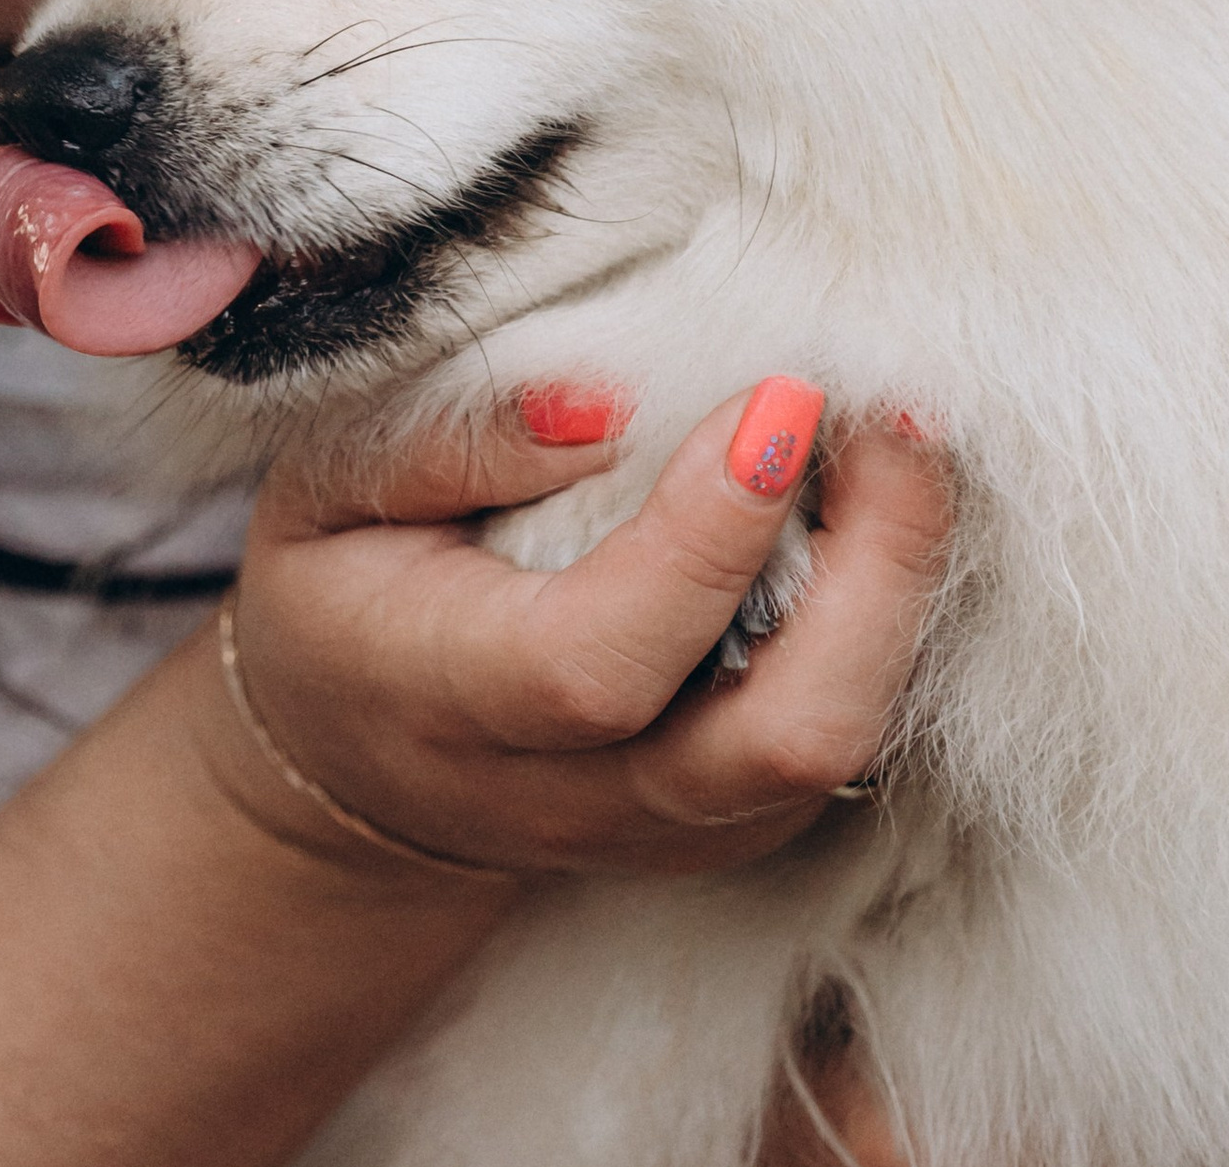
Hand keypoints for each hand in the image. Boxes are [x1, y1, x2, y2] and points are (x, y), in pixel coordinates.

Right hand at [211, 387, 950, 879]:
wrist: (350, 764)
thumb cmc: (341, 592)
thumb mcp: (326, 491)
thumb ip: (451, 444)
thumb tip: (608, 401)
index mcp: (445, 701)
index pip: (601, 659)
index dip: (709, 537)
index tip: (779, 398)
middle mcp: (567, 796)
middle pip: (774, 740)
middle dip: (877, 573)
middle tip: (895, 418)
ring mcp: (664, 829)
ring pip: (836, 749)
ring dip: (902, 590)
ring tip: (900, 446)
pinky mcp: (731, 827)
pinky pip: (844, 740)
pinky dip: (885, 623)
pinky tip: (867, 515)